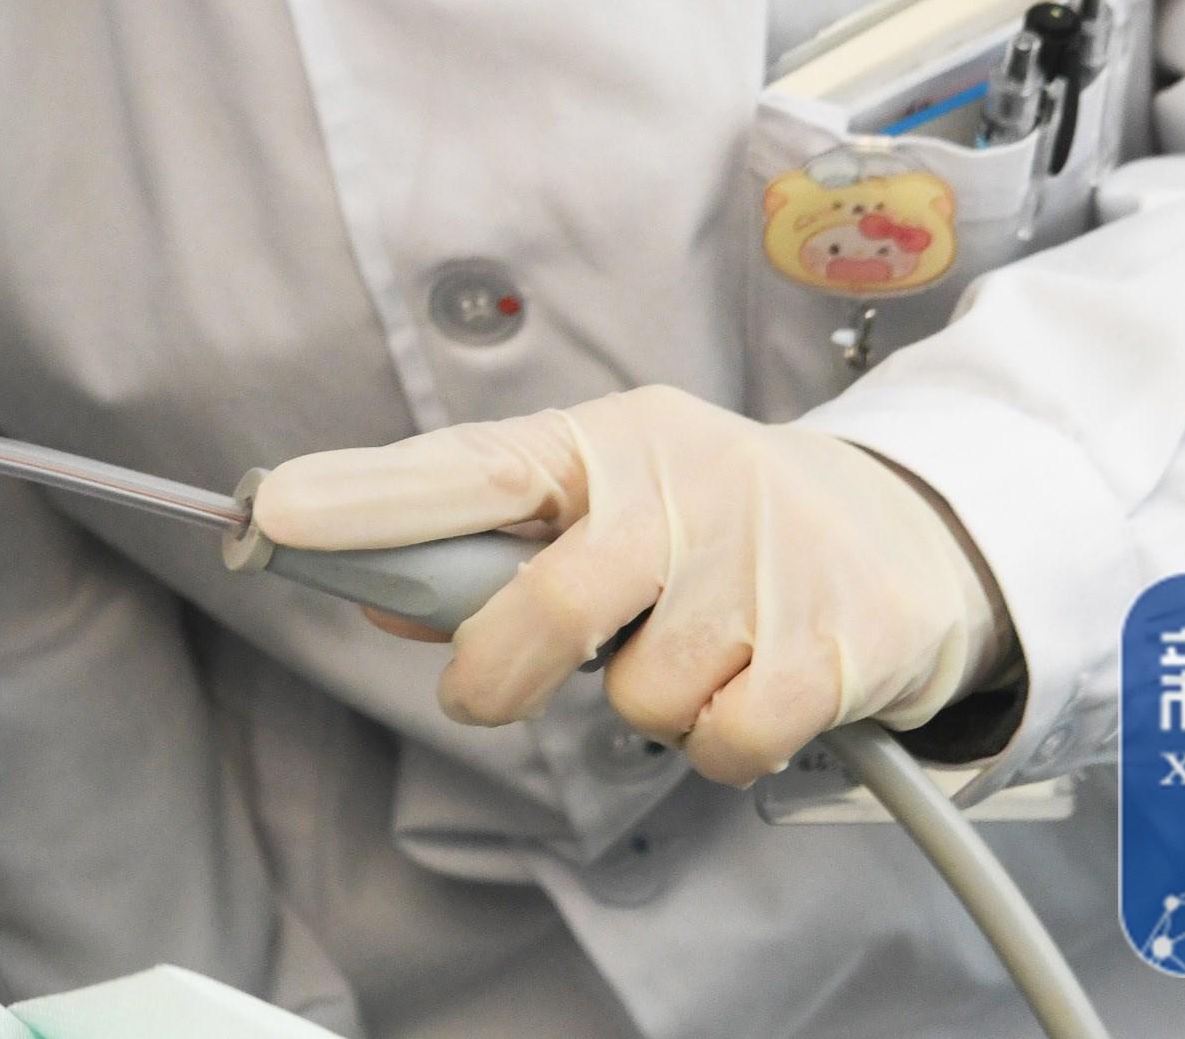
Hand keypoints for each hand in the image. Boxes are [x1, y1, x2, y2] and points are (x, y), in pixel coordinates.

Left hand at [249, 384, 1011, 783]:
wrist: (904, 537)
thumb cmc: (711, 526)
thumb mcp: (604, 504)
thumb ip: (489, 550)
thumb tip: (376, 591)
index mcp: (605, 440)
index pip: (470, 465)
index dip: (371, 494)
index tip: (280, 512)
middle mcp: (682, 484)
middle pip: (548, 601)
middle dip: (499, 671)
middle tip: (484, 692)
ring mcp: (764, 562)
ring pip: (640, 693)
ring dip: (643, 703)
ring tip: (688, 654)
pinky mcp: (836, 644)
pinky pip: (724, 741)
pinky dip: (718, 743)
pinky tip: (748, 690)